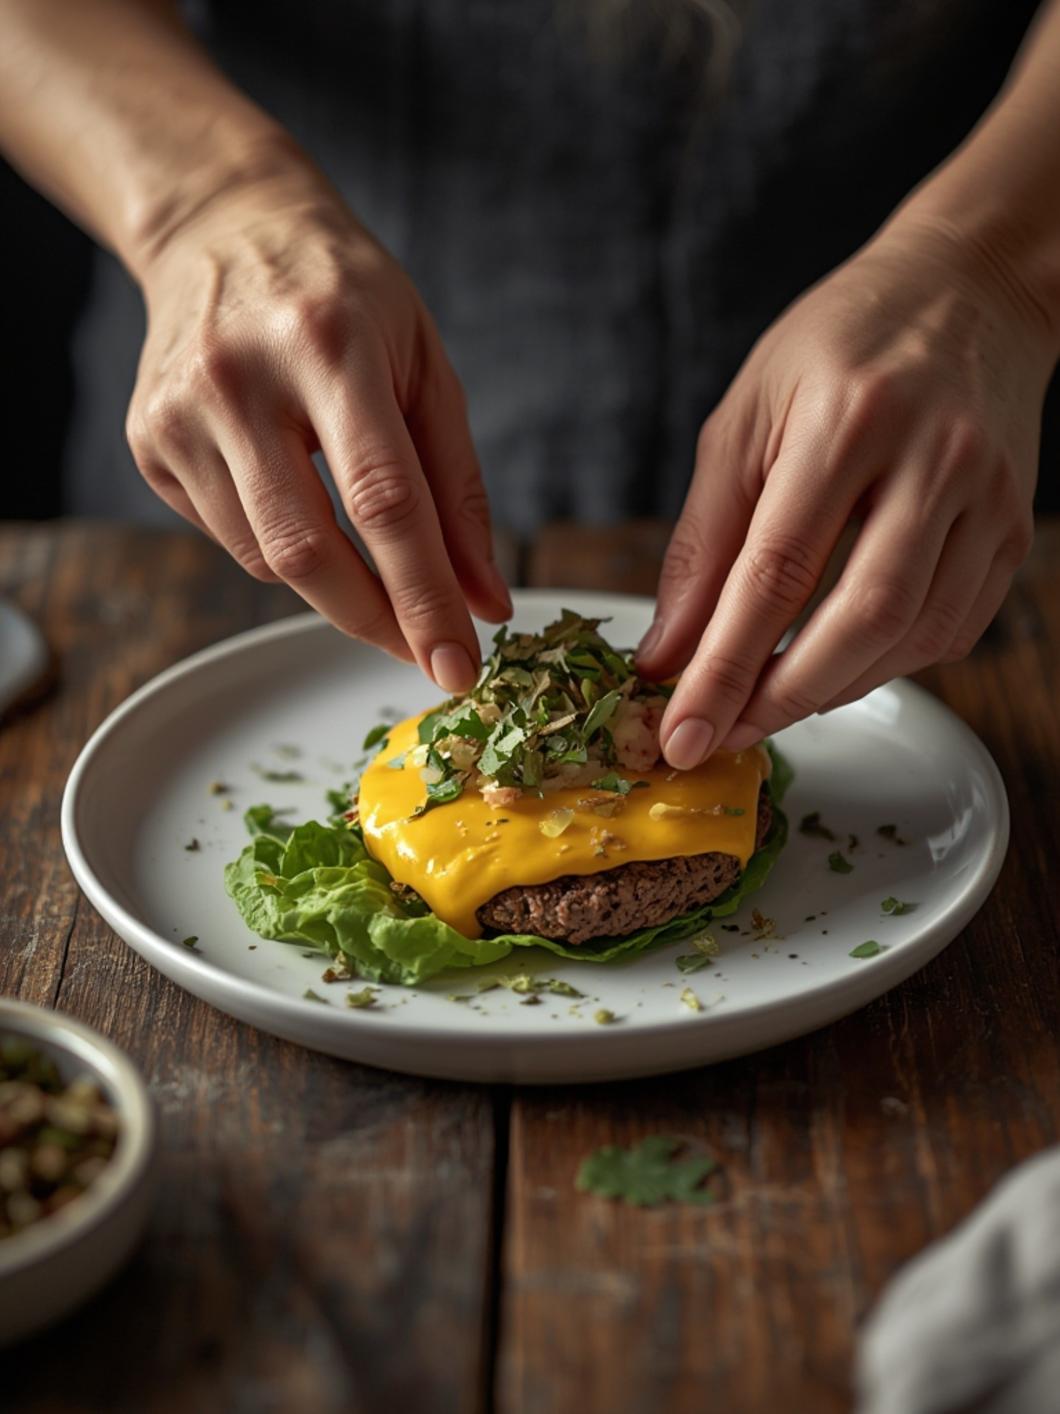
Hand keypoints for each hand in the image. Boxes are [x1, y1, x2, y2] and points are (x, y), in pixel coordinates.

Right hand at [126, 162, 510, 691]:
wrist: (224, 227)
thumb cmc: (346, 297)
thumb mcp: (424, 366)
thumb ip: (458, 487)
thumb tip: (483, 599)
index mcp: (329, 344)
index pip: (384, 501)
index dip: (423, 598)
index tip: (458, 666)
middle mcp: (241, 378)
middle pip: (309, 550)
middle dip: (376, 622)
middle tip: (425, 655)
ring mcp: (181, 413)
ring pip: (266, 559)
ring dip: (334, 587)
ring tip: (369, 556)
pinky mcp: (148, 441)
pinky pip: (230, 538)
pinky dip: (280, 548)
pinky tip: (296, 498)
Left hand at [638, 218, 1057, 768]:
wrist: (967, 291)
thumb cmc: (839, 348)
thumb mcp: (746, 419)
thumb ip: (705, 541)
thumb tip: (669, 650)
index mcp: (847, 418)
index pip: (775, 572)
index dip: (723, 667)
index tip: (681, 732)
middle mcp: (932, 458)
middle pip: (859, 618)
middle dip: (780, 698)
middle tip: (721, 736)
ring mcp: (988, 497)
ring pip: (911, 635)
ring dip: (829, 690)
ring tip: (764, 705)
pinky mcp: (1014, 529)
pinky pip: (949, 629)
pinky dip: (883, 665)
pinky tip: (835, 666)